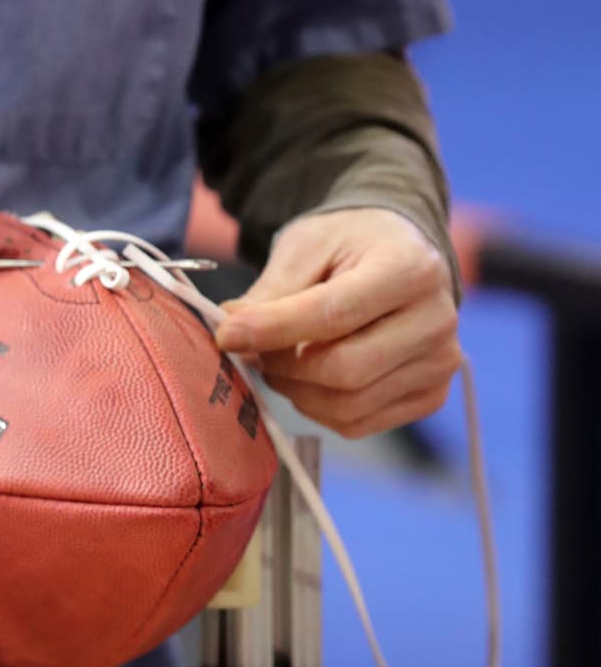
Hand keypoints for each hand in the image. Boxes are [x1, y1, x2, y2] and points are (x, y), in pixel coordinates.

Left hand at [213, 207, 460, 437]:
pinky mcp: (432, 396)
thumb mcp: (308, 246)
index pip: (334, 313)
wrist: (401, 253)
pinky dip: (319, 409)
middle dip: (283, 365)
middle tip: (251, 349)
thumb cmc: (352, 244)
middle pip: (345, 369)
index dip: (274, 329)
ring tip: (277, 359)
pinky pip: (361, 423)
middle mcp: (436, 320)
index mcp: (408, 268)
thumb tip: (231, 330)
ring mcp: (440, 365)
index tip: (226, 334)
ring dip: (296, 391)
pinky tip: (307, 378)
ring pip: (349, 405)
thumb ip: (273, 291)